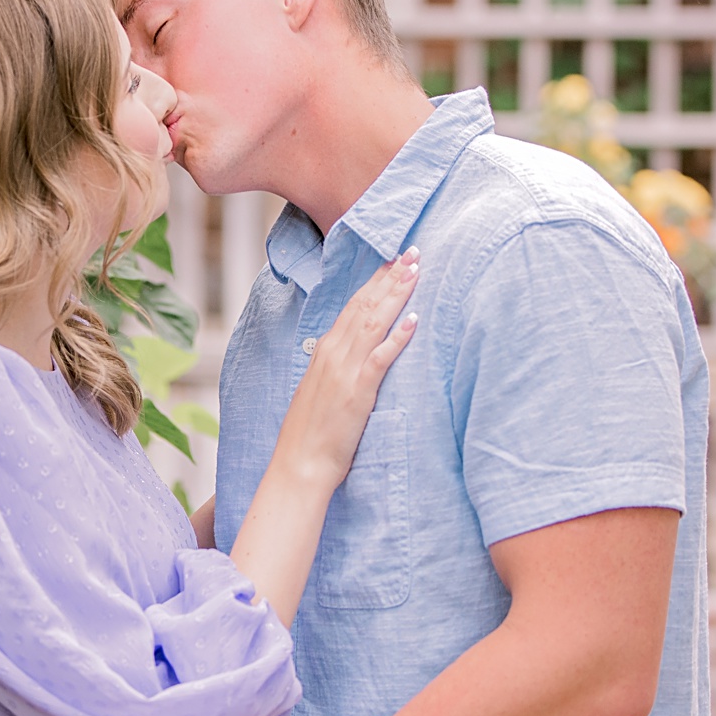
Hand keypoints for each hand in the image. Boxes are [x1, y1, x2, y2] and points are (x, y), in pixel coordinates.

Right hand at [272, 248, 418, 490]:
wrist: (299, 465)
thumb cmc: (310, 434)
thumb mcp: (320, 391)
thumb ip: (334, 368)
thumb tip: (349, 355)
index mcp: (325, 352)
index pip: (353, 306)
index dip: (375, 282)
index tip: (393, 261)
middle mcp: (333, 354)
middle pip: (365, 305)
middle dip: (390, 276)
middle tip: (412, 251)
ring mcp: (345, 371)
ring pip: (374, 322)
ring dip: (397, 294)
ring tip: (416, 270)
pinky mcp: (358, 392)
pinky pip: (381, 358)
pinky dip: (398, 336)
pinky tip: (414, 318)